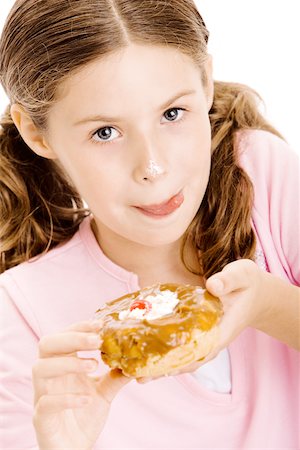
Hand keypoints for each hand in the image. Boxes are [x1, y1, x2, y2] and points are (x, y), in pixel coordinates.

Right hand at [32, 320, 131, 449]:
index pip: (63, 336)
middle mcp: (49, 376)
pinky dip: (66, 398)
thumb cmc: (84, 416)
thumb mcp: (104, 392)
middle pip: (46, 344)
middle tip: (97, 340)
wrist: (75, 449)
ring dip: (68, 363)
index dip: (79, 327)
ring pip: (40, 368)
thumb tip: (135, 359)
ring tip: (93, 366)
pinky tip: (86, 399)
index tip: (100, 324)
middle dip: (71, 338)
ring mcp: (41, 396)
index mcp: (62, 365)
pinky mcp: (41, 418)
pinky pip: (45, 402)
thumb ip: (116, 375)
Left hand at [138, 259, 266, 381]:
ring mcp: (206, 340)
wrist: (255, 293)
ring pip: (182, 358)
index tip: (158, 369)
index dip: (179, 361)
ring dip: (160, 366)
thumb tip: (212, 286)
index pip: (199, 351)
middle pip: (187, 361)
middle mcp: (212, 340)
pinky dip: (165, 354)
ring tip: (134, 373)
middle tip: (135, 376)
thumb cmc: (247, 283)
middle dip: (163, 369)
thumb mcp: (241, 276)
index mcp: (222, 330)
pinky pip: (181, 348)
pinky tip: (146, 355)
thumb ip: (228, 280)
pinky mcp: (200, 335)